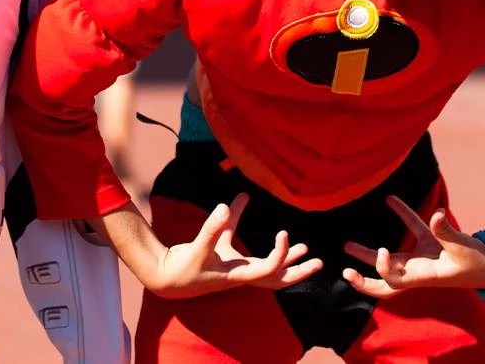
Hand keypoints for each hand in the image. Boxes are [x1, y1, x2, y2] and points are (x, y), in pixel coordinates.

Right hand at [148, 192, 321, 298]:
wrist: (166, 277)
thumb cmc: (183, 268)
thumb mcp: (197, 248)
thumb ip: (212, 228)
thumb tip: (224, 205)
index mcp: (240, 275)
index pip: (270, 270)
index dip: (281, 253)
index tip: (283, 232)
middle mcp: (242, 274)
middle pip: (278, 279)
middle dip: (299, 271)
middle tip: (319, 262)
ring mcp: (236, 267)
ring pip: (268, 268)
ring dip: (286, 258)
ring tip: (304, 248)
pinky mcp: (226, 258)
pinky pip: (245, 246)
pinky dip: (251, 231)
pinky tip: (248, 205)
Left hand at [341, 195, 484, 297]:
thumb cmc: (477, 262)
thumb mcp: (463, 248)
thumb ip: (448, 232)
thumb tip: (437, 215)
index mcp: (423, 275)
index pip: (395, 281)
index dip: (383, 268)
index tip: (383, 251)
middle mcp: (417, 270)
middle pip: (385, 283)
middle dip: (365, 282)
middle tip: (346, 273)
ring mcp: (420, 258)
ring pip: (390, 259)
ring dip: (369, 254)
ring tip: (346, 245)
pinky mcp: (428, 244)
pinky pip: (411, 230)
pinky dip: (402, 215)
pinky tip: (390, 199)